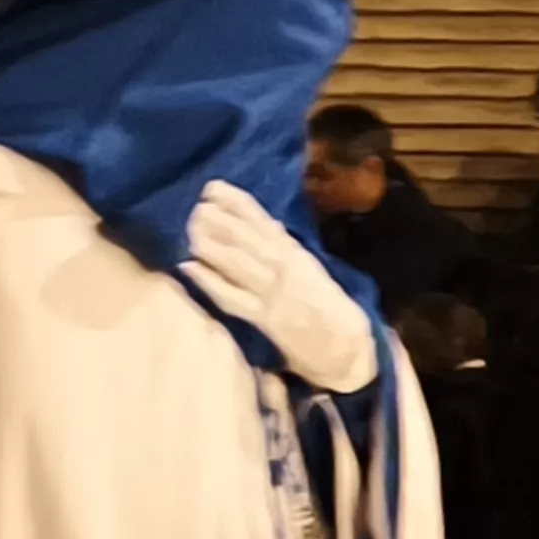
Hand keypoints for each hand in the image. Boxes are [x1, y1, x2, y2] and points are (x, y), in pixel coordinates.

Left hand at [181, 181, 378, 392]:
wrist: (349, 351)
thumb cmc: (336, 312)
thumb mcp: (316, 273)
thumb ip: (291, 251)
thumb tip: (271, 225)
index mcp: (299, 257)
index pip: (264, 223)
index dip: (238, 205)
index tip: (214, 187)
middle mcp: (285, 269)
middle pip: (246, 239)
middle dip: (219, 220)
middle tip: (192, 206)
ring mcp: (273, 294)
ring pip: (236, 263)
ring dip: (211, 244)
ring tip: (189, 228)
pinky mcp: (265, 319)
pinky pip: (232, 297)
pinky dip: (209, 281)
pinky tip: (188, 267)